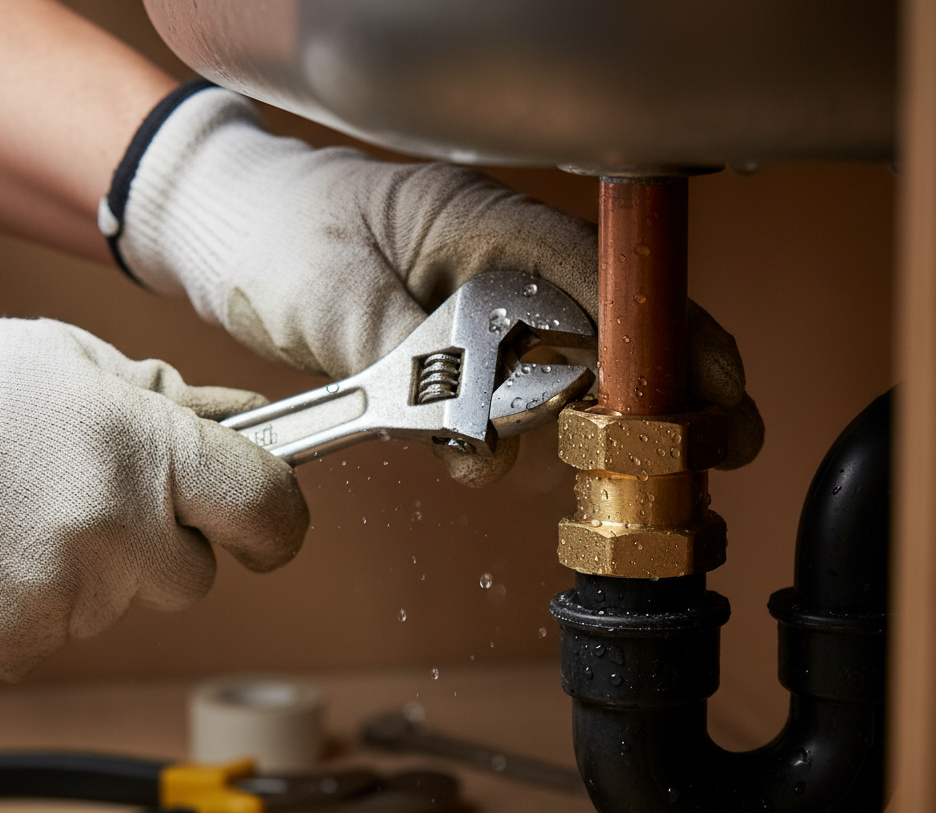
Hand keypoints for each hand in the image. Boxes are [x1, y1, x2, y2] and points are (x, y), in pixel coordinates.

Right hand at [0, 316, 305, 678]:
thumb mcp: (72, 362)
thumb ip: (169, 402)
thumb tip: (247, 424)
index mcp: (145, 448)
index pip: (266, 508)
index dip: (278, 519)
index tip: (270, 521)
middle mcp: (115, 528)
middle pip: (195, 573)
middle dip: (164, 543)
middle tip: (100, 495)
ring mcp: (63, 592)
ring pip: (125, 602)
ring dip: (98, 568)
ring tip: (27, 511)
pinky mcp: (16, 639)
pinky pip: (62, 627)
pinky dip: (42, 598)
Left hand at [113, 86, 761, 475]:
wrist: (225, 231)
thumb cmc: (272, 235)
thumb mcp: (332, 295)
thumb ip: (405, 356)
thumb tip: (472, 421)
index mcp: (480, 222)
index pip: (598, 278)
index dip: (662, 339)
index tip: (710, 393)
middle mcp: (495, 261)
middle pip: (609, 327)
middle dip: (657, 392)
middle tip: (698, 452)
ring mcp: (480, 304)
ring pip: (568, 368)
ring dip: (585, 424)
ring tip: (603, 467)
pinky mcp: (457, 345)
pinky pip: (513, 392)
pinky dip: (518, 434)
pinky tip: (499, 461)